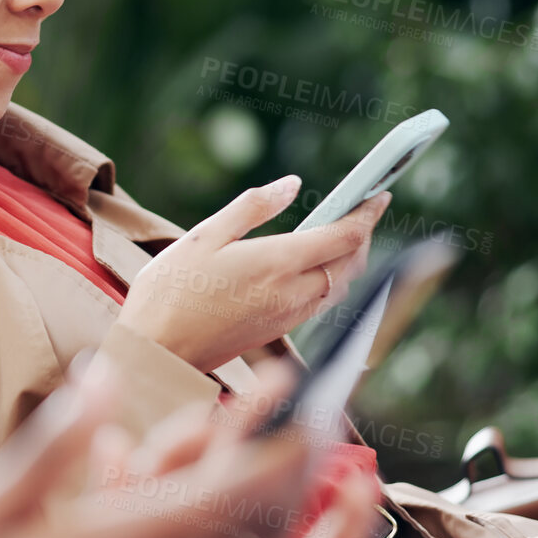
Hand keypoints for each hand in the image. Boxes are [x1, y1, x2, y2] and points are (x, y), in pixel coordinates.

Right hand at [119, 177, 391, 371]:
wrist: (158, 353)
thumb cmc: (171, 290)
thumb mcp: (204, 235)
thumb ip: (252, 207)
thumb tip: (291, 184)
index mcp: (277, 263)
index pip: (345, 237)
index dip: (368, 214)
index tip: (378, 195)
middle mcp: (292, 292)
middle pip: (351, 263)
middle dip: (362, 235)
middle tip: (360, 210)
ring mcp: (288, 316)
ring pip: (339, 285)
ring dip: (349, 259)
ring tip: (340, 234)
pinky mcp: (278, 330)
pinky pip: (321, 302)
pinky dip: (330, 279)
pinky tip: (312, 266)